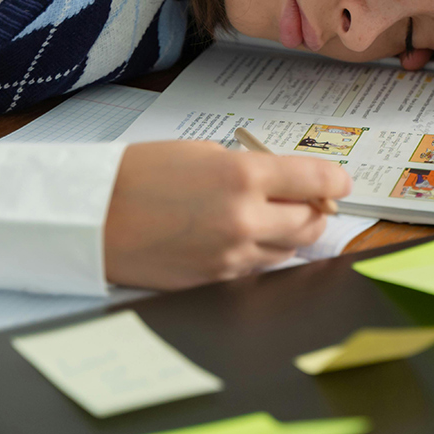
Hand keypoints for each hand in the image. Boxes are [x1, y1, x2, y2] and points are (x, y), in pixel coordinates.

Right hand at [104, 141, 351, 289]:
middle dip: (315, 209)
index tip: (341, 182)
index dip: (336, 181)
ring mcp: (231, 256)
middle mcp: (245, 220)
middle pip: (311, 222)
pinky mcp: (215, 281)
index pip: (316, 181)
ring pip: (288, 250)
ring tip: (266, 216)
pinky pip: (257, 268)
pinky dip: (260, 253)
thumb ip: (253, 168)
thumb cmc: (141, 173)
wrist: (91, 215)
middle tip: (307, 199)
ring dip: (288, 233)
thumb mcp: (204, 152)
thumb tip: (288, 183)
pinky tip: (240, 237)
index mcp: (244, 176)